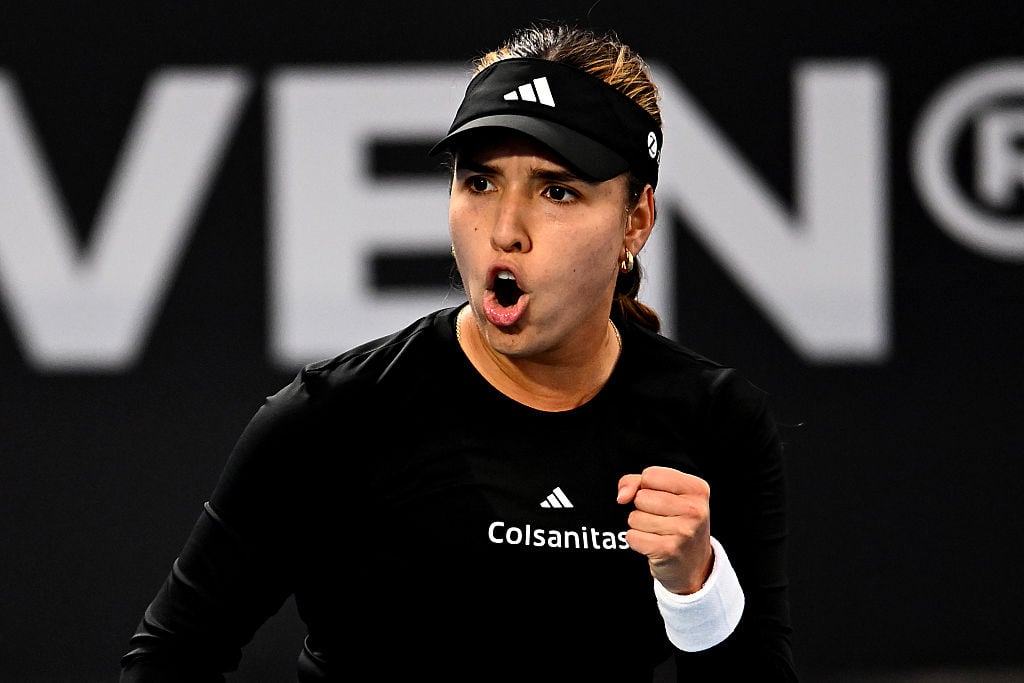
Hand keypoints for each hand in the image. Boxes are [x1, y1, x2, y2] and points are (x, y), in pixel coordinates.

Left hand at [617, 465, 713, 594]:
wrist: (693, 563)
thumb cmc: (675, 520)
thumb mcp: (664, 493)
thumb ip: (636, 482)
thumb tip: (622, 497)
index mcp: (697, 488)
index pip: (650, 475)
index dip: (646, 487)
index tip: (661, 498)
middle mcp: (694, 509)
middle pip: (641, 497)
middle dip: (642, 507)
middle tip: (661, 519)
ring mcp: (684, 531)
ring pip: (634, 517)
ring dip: (639, 525)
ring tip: (658, 532)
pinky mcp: (669, 551)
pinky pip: (632, 536)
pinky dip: (636, 540)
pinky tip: (652, 544)